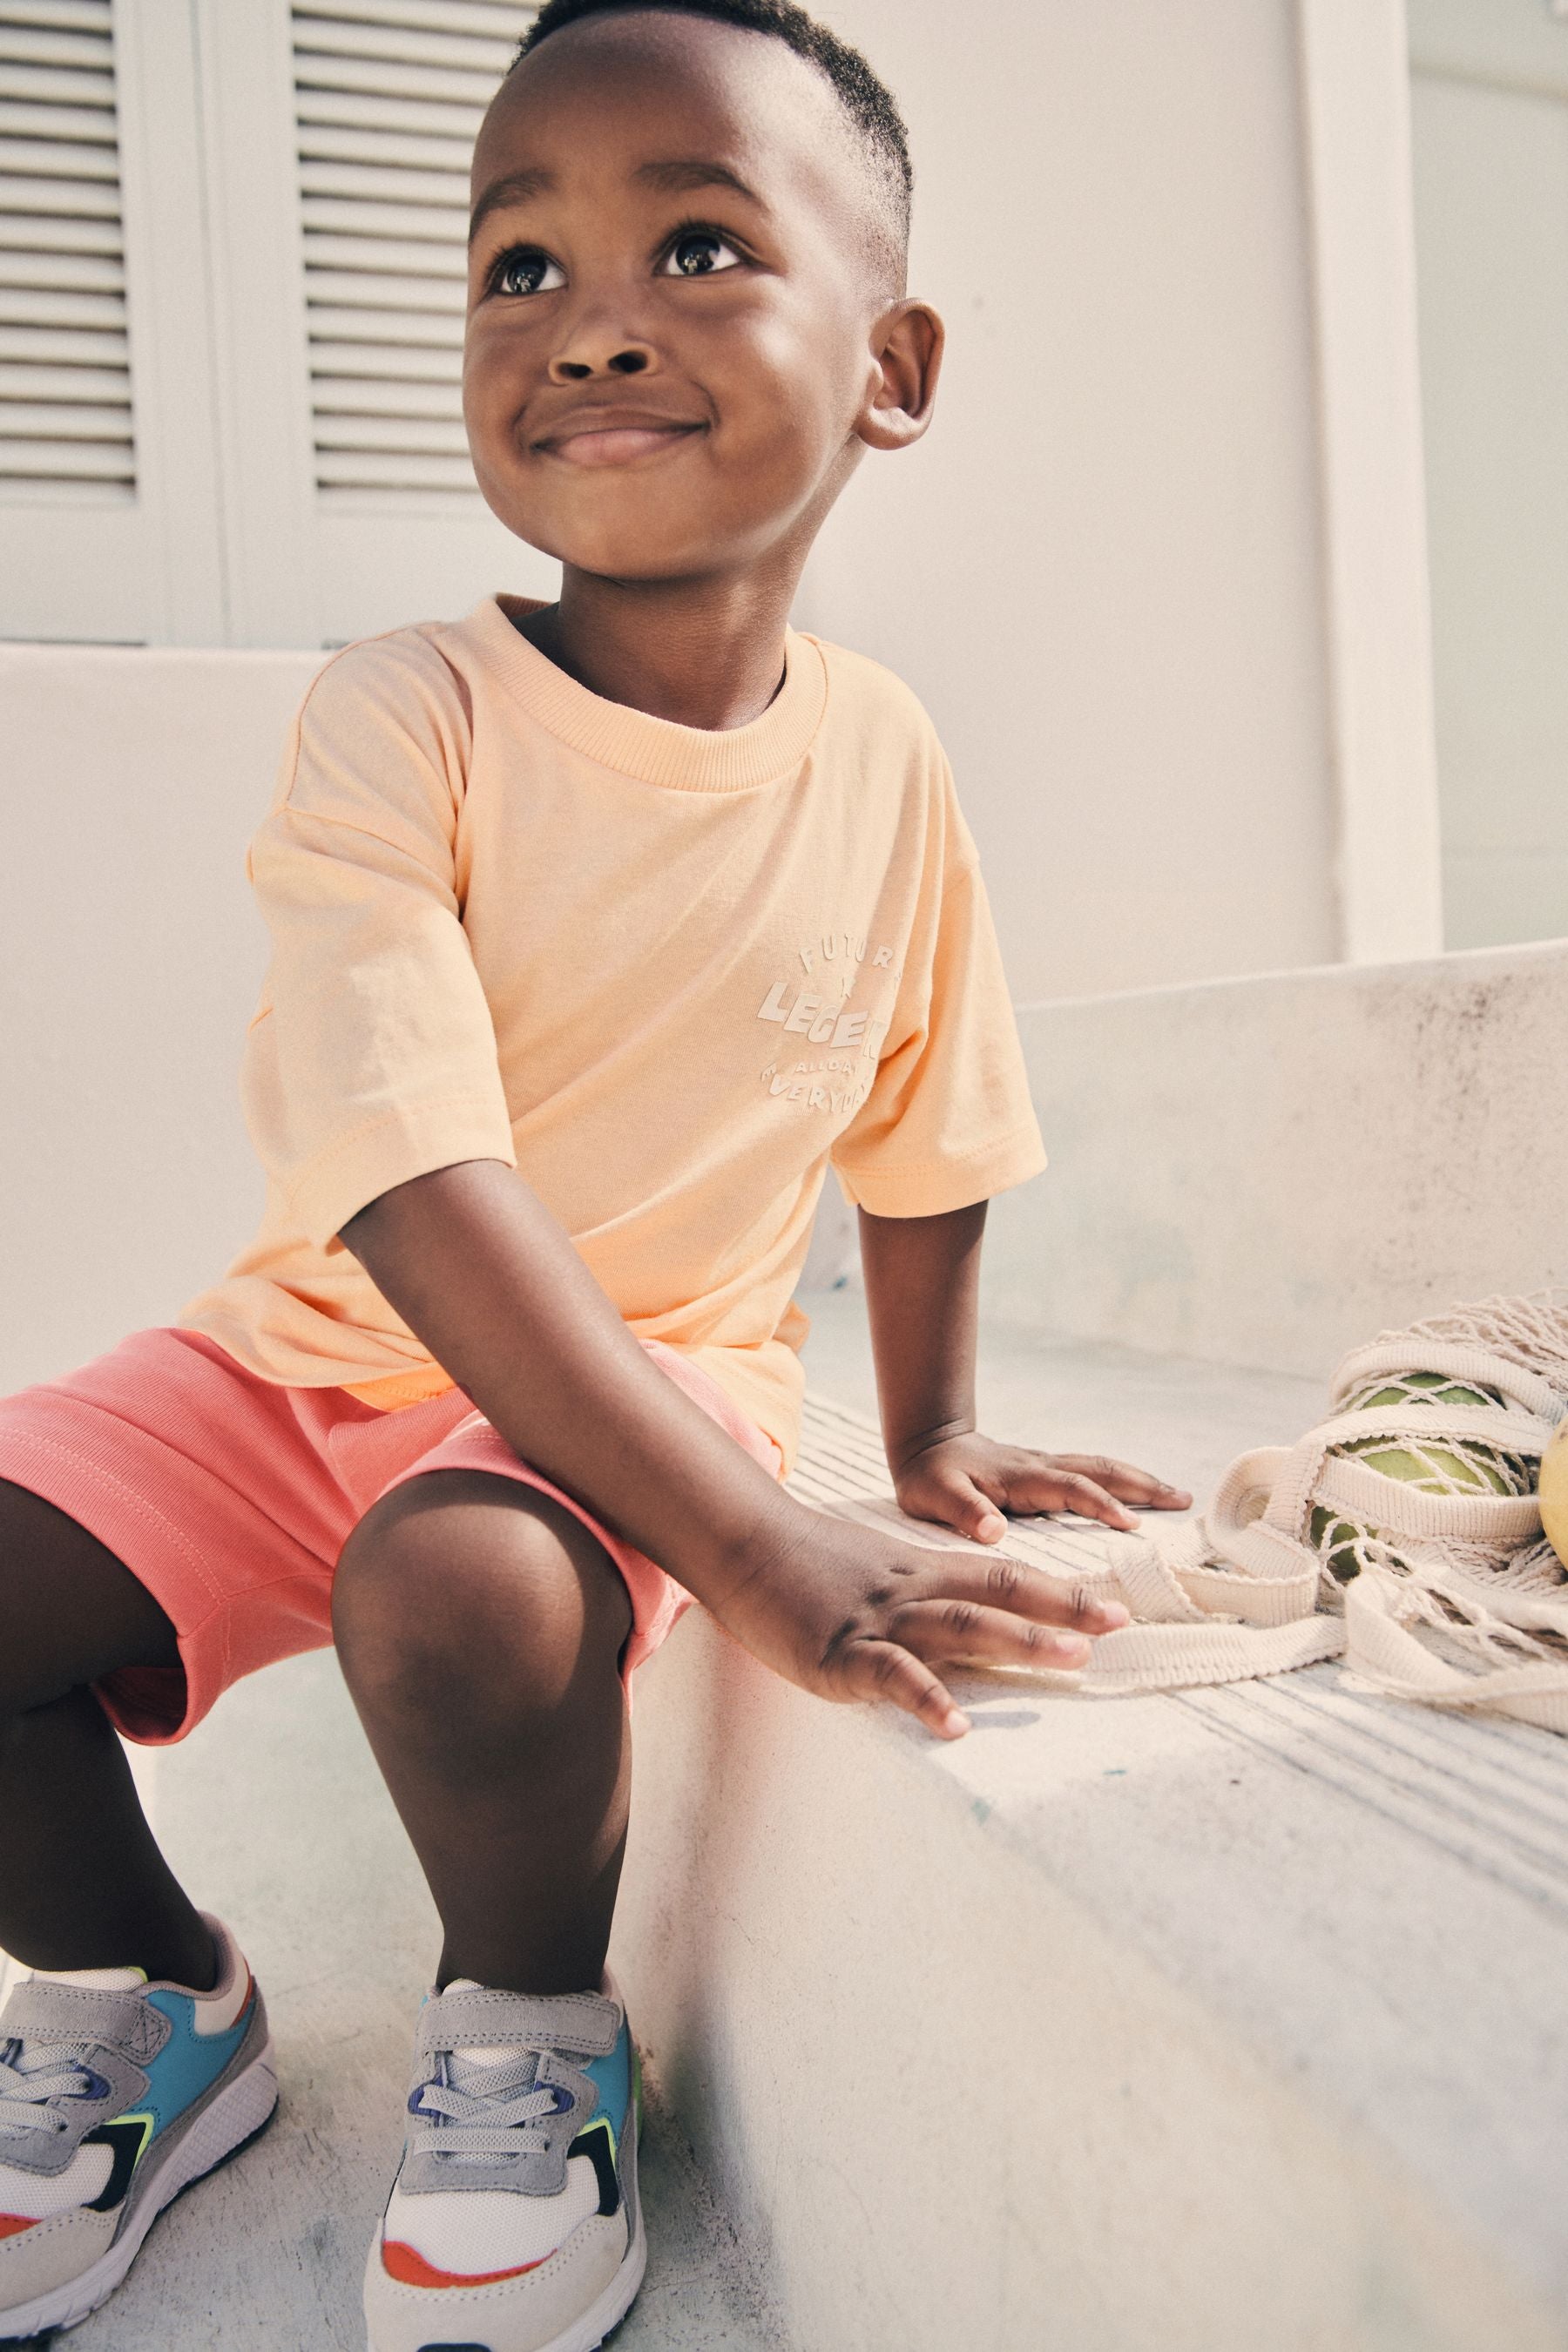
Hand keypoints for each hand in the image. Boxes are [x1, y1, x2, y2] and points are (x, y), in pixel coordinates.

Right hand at [711, 1506, 1131, 1741]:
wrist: (741, 1542)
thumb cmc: (804, 1564)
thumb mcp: (875, 1572)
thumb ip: (920, 1595)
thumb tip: (966, 1625)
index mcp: (921, 1573)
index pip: (1002, 1576)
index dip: (1059, 1591)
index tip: (1112, 1607)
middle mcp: (911, 1591)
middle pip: (997, 1593)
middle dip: (1060, 1611)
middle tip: (1115, 1627)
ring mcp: (878, 1620)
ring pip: (959, 1625)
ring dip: (1019, 1640)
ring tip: (1071, 1662)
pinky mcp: (838, 1652)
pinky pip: (889, 1675)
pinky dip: (926, 1698)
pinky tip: (956, 1725)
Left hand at [892, 1430, 1191, 1544]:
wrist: (926, 1445)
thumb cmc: (929, 1477)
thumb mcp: (935, 1496)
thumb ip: (964, 1512)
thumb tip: (994, 1531)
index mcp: (1021, 1476)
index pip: (1071, 1488)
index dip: (1101, 1505)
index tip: (1132, 1525)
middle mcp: (1040, 1467)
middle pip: (1100, 1469)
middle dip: (1143, 1485)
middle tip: (1183, 1501)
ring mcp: (1045, 1467)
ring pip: (1100, 1468)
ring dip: (1139, 1480)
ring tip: (1176, 1496)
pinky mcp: (1045, 1472)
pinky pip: (1091, 1474)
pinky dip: (1120, 1482)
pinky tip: (1138, 1497)